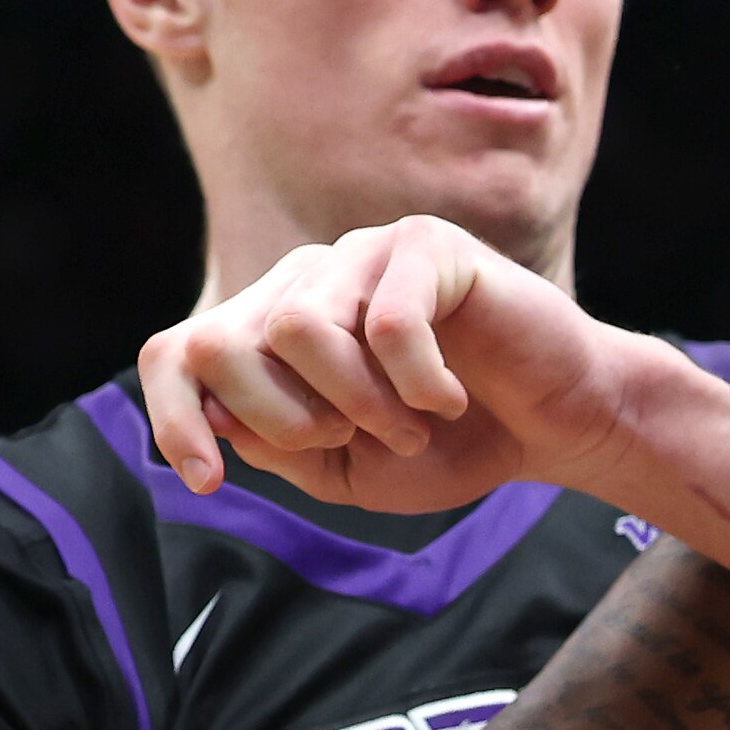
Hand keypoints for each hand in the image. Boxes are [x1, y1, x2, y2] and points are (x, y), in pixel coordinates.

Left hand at [136, 218, 637, 513]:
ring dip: (354, 403)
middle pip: (224, 340)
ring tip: (408, 428)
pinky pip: (388, 322)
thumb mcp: (342, 470)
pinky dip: (418, 384)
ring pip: (298, 326)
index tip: (208, 483)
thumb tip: (212, 413)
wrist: (556, 428)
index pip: (179, 351)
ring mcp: (366, 253)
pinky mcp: (428, 246)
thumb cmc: (452, 446)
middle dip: (279, 418)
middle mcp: (309, 278)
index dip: (173, 416)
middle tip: (347, 443)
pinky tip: (451, 400)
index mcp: (274, 328)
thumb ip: (273, 444)